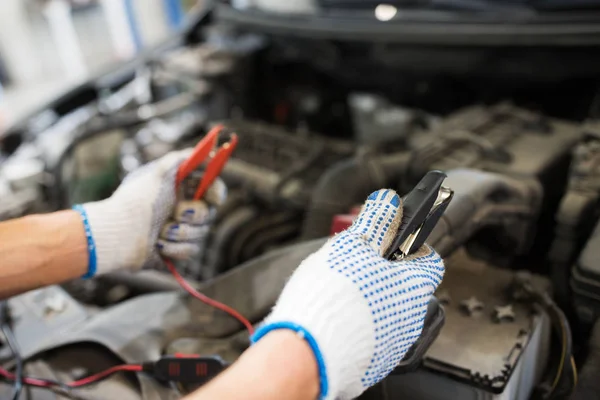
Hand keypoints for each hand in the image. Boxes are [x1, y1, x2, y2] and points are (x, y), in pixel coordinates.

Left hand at [74, 149, 224, 276]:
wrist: (117, 234)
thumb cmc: (136, 201)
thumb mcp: (158, 172)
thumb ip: (182, 158)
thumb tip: (205, 152)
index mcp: (182, 190)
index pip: (213, 189)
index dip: (216, 192)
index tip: (212, 196)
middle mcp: (184, 210)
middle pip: (209, 213)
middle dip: (194, 214)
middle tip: (177, 212)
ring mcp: (182, 232)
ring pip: (202, 234)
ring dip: (181, 232)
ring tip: (161, 231)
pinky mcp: (177, 252)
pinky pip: (191, 251)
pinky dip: (175, 247)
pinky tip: (158, 244)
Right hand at [251, 189, 444, 399]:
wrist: (307, 352)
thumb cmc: (330, 298)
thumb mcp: (351, 245)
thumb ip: (375, 222)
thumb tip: (390, 203)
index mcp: (413, 286)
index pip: (430, 261)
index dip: (411, 248)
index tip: (391, 243)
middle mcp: (411, 318)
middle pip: (405, 288)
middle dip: (382, 275)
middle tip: (353, 268)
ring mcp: (394, 345)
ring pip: (387, 313)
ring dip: (369, 302)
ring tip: (338, 296)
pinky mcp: (374, 365)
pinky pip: (371, 339)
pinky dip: (358, 328)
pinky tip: (334, 321)